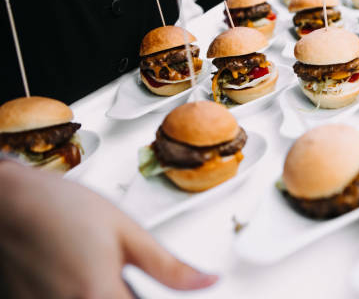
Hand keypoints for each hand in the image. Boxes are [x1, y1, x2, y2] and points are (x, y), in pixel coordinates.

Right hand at [0, 161, 217, 297]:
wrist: (11, 200)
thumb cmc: (62, 208)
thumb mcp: (127, 232)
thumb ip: (169, 266)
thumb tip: (207, 281)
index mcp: (99, 295)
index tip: (168, 293)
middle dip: (131, 294)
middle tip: (129, 280)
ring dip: (111, 295)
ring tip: (107, 274)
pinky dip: (84, 294)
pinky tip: (85, 279)